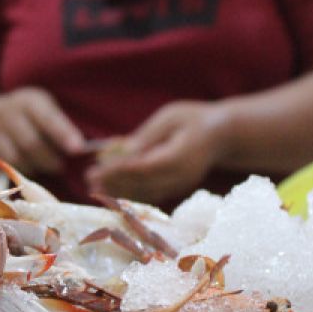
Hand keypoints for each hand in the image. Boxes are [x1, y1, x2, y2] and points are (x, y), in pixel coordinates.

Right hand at [0, 87, 84, 174]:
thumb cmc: (26, 117)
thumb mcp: (42, 110)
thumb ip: (60, 124)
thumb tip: (84, 149)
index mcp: (30, 101)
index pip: (48, 118)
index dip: (64, 133)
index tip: (78, 148)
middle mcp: (9, 113)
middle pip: (32, 142)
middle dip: (50, 158)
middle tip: (63, 167)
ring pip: (19, 158)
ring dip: (37, 167)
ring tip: (48, 167)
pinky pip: (7, 167)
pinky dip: (22, 171)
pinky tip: (31, 169)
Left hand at [85, 101, 227, 205]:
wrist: (224, 136)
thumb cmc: (196, 119)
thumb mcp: (170, 117)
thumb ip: (147, 136)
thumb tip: (122, 151)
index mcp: (179, 157)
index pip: (142, 168)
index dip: (116, 171)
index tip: (95, 170)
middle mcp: (180, 177)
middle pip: (141, 185)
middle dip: (113, 183)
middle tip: (88, 179)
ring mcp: (179, 185)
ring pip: (144, 193)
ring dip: (119, 191)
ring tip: (95, 186)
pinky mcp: (177, 187)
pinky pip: (151, 194)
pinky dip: (131, 193)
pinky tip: (113, 189)